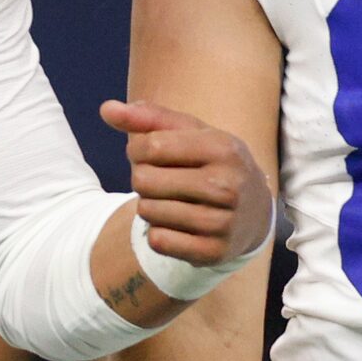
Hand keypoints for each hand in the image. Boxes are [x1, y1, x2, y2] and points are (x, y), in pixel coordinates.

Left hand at [102, 100, 273, 267]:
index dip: (137, 149)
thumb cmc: (213, 163)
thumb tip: (106, 109)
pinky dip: (158, 232)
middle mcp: (227, 186)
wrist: (255, 212)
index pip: (151, 146)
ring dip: (149, 206)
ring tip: (171, 201)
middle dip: (142, 178)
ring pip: (147, 211)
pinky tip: (177, 224)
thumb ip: (148, 118)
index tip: (148, 153)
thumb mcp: (191, 133)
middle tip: (161, 180)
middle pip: (144, 180)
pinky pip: (157, 240)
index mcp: (223, 148)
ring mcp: (222, 222)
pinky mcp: (212, 251)